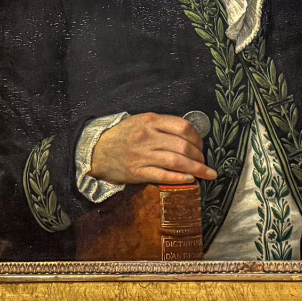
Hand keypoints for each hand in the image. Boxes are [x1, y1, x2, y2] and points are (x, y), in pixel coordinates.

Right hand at [89, 113, 215, 185]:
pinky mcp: (137, 172)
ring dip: (196, 168)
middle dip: (199, 156)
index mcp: (150, 121)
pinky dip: (180, 178)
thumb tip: (189, 135)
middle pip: (183, 146)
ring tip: (206, 173)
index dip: (198, 137)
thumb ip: (162, 125)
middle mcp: (147, 137)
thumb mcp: (140, 122)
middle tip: (203, 161)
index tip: (201, 145)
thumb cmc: (122, 136)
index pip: (183, 127)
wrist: (96, 150)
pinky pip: (164, 176)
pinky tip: (190, 180)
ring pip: (177, 161)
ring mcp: (142, 155)